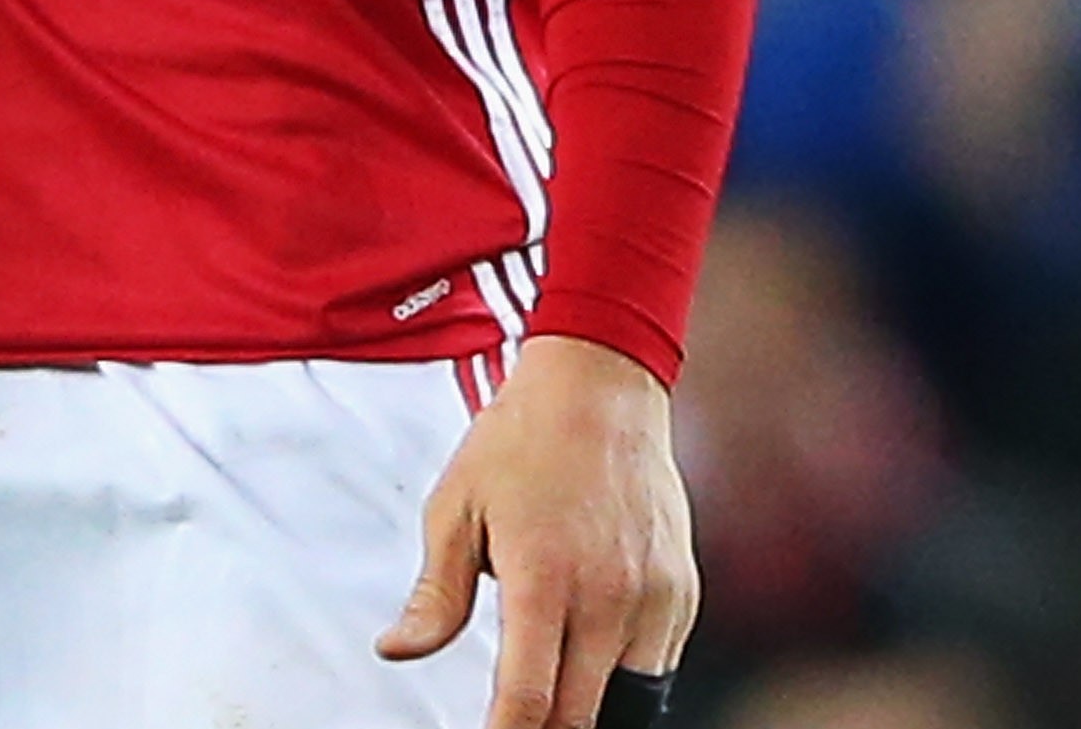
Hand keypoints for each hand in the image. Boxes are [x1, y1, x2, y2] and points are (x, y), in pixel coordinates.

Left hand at [378, 334, 696, 728]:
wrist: (598, 385)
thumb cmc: (521, 440)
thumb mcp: (456, 508)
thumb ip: (434, 595)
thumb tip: (398, 650)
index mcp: (544, 577)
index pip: (530, 699)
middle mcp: (609, 596)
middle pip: (581, 716)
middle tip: (512, 718)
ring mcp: (654, 598)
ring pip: (630, 701)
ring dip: (588, 707)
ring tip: (550, 692)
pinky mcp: (682, 593)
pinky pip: (658, 666)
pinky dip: (624, 676)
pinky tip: (590, 654)